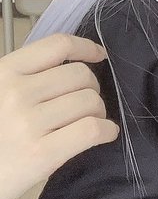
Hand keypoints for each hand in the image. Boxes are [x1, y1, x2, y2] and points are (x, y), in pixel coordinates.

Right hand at [0, 34, 118, 198]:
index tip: (99, 55)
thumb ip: (26, 77)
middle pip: (80, 75)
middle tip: (85, 105)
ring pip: (90, 101)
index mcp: (4, 72)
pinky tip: (104, 134)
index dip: (86, 47)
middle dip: (92, 88)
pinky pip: (92, 130)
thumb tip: (76, 66)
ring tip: (89, 122)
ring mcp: (28, 123)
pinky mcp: (41, 154)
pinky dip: (107, 130)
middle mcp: (16, 93)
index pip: (57, 45)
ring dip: (99, 112)